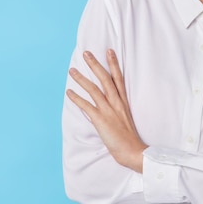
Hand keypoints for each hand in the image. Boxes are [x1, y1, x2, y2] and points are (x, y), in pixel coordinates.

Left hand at [66, 49, 147, 172]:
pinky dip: (77, 98)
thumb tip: (101, 105)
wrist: (133, 151)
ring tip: (71, 70)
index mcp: (123, 102)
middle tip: (86, 53)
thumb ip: (115, 109)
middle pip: (105, 79)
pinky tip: (68, 92)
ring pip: (94, 89)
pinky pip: (86, 106)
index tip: (109, 51)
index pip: (118, 78)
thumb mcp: (124, 118)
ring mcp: (109, 110)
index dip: (113, 64)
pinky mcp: (101, 120)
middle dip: (95, 65)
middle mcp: (116, 103)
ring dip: (81, 79)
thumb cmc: (128, 138)